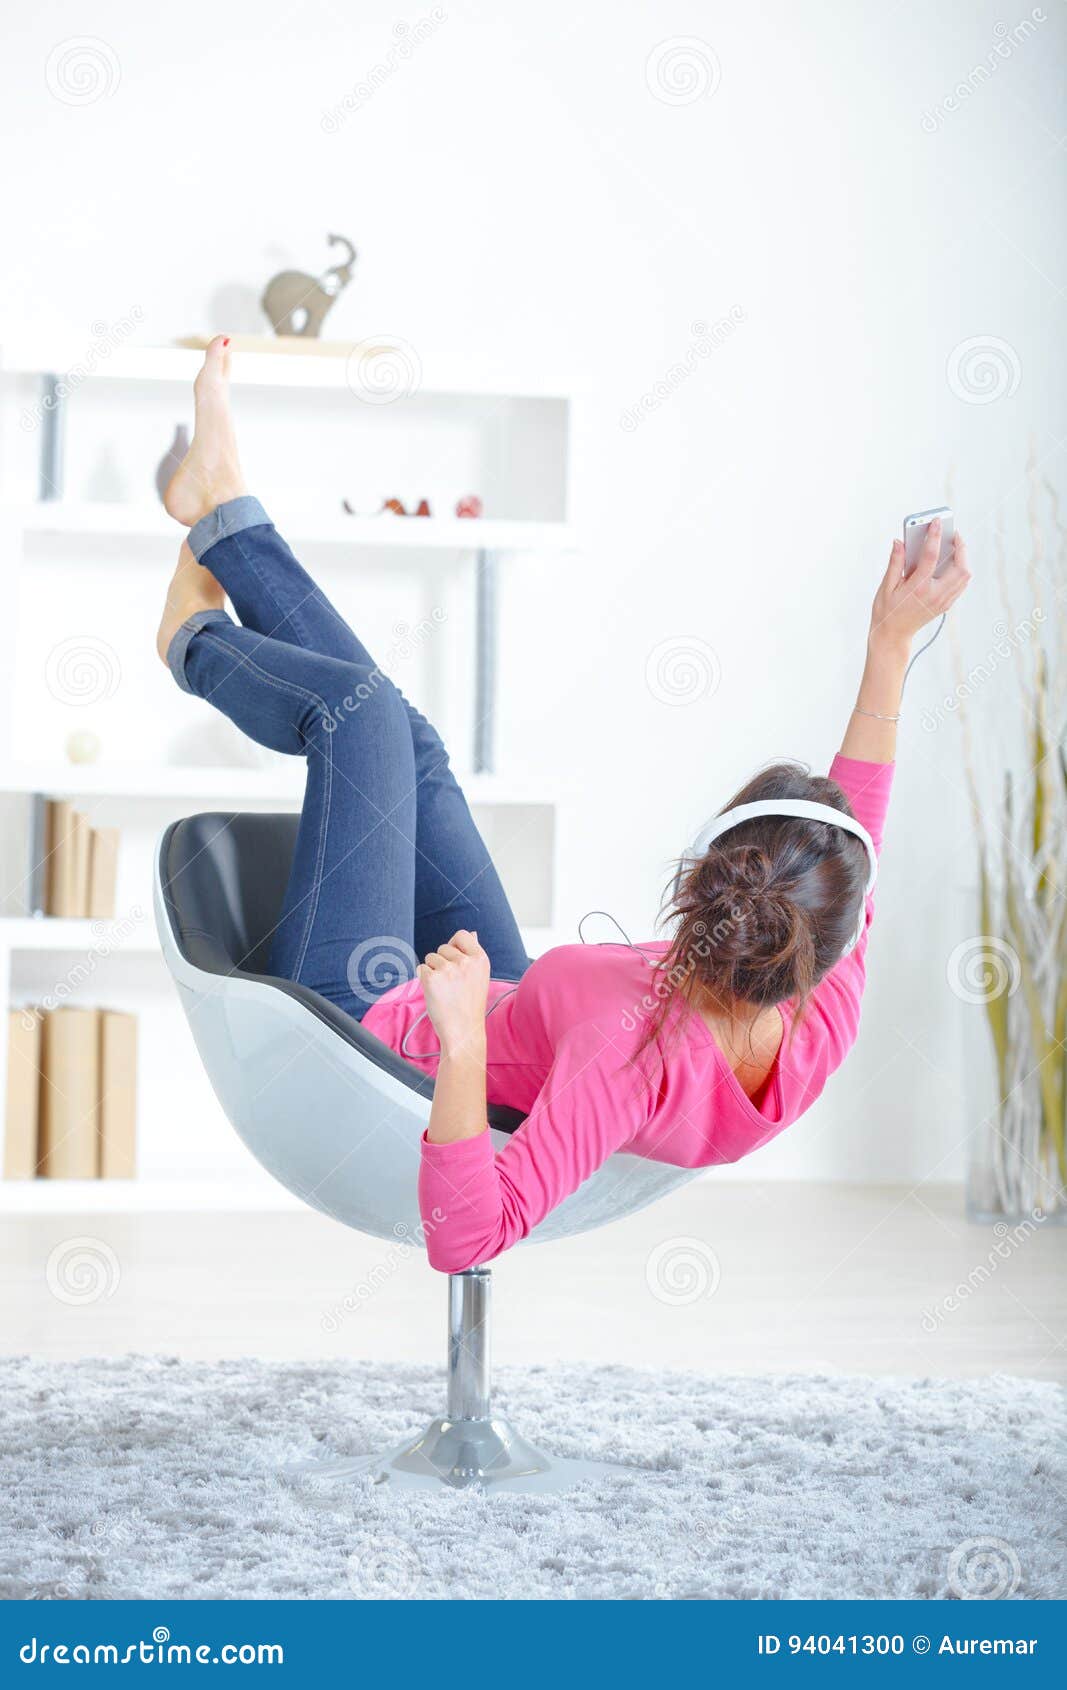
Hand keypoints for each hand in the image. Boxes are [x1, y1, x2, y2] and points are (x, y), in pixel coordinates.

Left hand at [417, 930, 489, 1053]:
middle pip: (443, 948)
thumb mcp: (479, 977)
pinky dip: (424, 980)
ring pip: (430, 958)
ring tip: (444, 990)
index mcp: (480, 959)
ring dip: (433, 972)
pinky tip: (435, 993)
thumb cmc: (469, 1006)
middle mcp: (465, 962)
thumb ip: (473, 955)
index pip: (462, 935)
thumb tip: (473, 933)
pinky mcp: (432, 979)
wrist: (463, 1031)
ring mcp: (448, 970)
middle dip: (442, 962)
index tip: (454, 960)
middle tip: (451, 984)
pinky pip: (421, 968)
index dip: (454, 945)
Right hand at [868, 520, 971, 654]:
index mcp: (918, 589)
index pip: (931, 557)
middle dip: (960, 547)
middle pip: (959, 567)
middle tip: (953, 533)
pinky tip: (952, 560)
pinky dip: (961, 569)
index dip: (934, 536)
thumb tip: (899, 542)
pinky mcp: (946, 604)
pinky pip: (961, 583)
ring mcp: (943, 601)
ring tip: (954, 544)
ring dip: (963, 558)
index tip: (937, 522)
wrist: (893, 635)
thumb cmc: (886, 611)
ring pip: (965, 576)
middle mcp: (935, 595)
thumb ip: (894, 563)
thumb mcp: (886, 586)